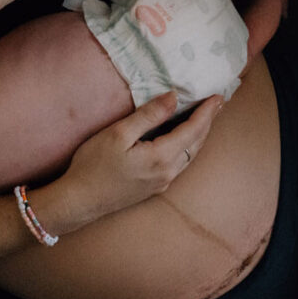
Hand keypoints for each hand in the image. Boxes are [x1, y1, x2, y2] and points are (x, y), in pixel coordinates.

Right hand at [60, 92, 224, 224]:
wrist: (79, 202)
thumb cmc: (93, 165)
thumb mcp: (118, 134)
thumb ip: (148, 115)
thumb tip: (173, 98)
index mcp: (161, 157)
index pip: (193, 129)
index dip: (207, 112)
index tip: (218, 96)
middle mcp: (168, 172)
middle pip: (197, 143)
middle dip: (208, 122)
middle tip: (218, 103)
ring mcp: (162, 182)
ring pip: (190, 155)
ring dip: (200, 136)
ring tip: (206, 119)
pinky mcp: (154, 188)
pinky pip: (180, 164)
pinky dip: (188, 147)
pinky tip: (184, 140)